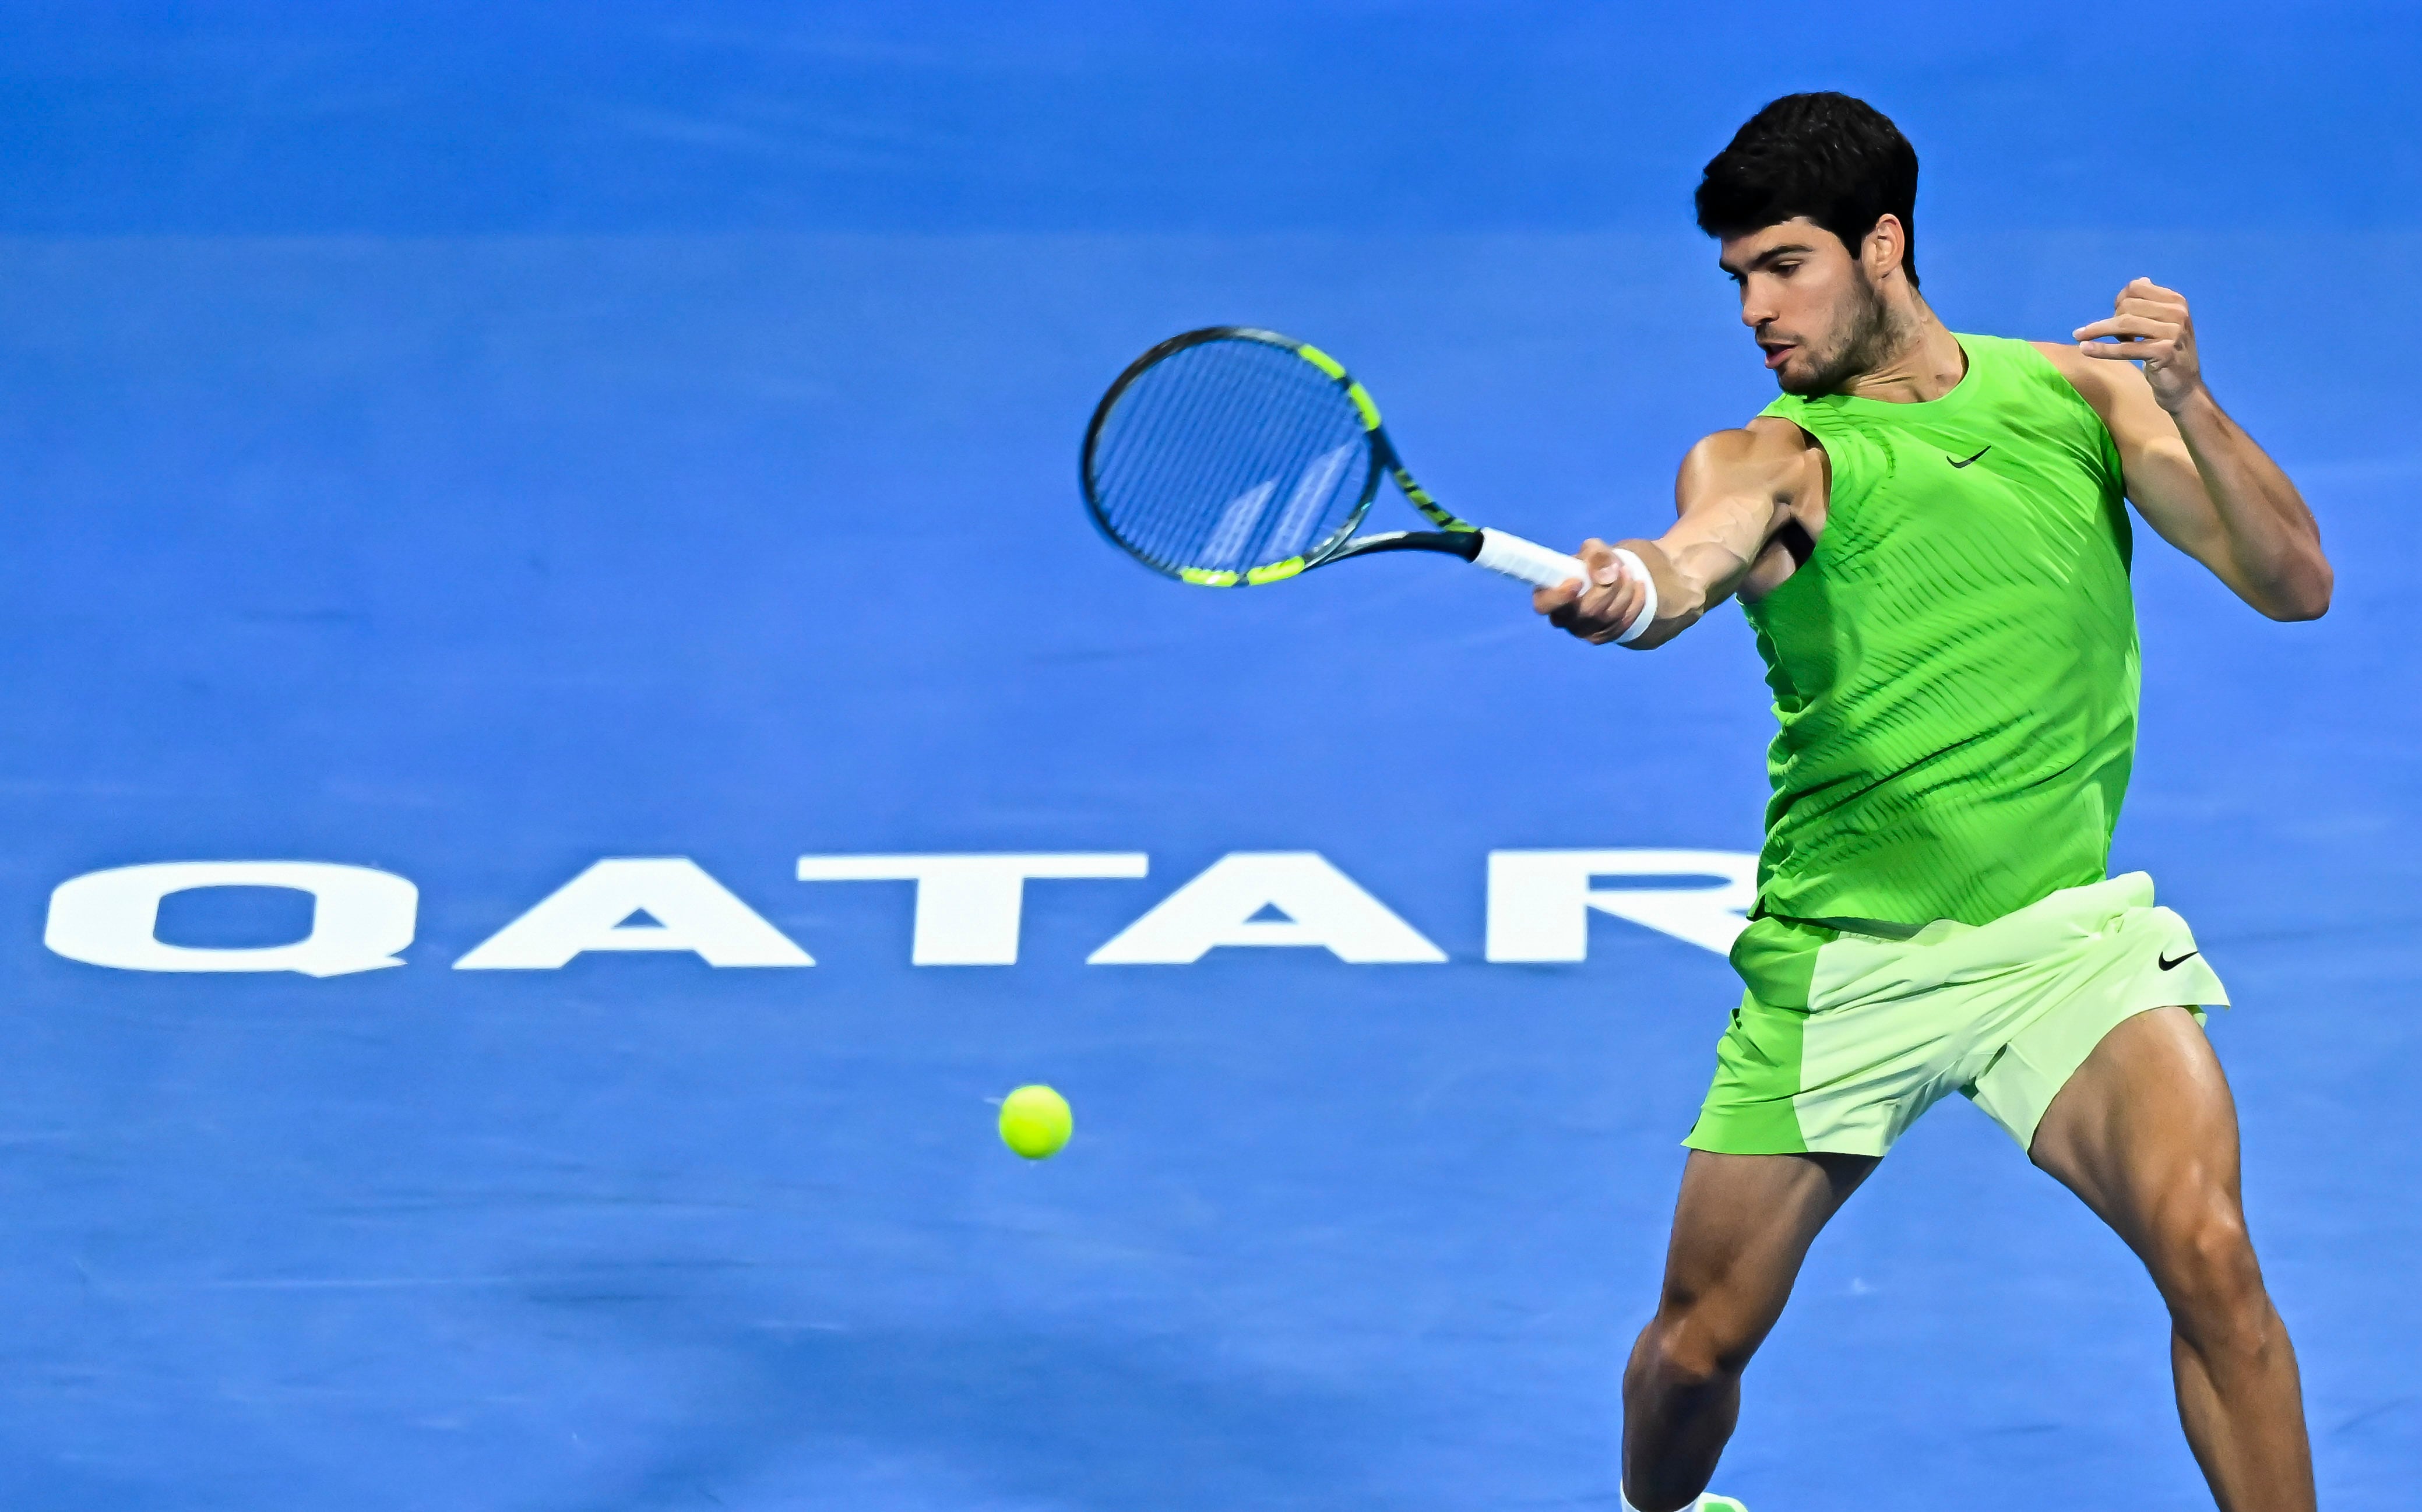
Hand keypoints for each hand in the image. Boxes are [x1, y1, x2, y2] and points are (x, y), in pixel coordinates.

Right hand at [1532, 538, 1646, 643]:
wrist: (1614, 579)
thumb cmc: (1594, 563)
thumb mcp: (1594, 550)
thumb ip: (1596, 555)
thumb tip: (1606, 573)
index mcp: (1548, 595)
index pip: (1543, 605)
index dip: (1558, 596)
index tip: (1577, 581)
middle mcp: (1562, 618)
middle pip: (1585, 611)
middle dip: (1607, 588)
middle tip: (1617, 567)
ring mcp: (1582, 631)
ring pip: (1606, 617)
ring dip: (1623, 592)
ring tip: (1628, 571)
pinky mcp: (1602, 637)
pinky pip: (1622, 623)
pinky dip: (1634, 602)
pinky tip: (1639, 585)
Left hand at [2074, 277, 2203, 411]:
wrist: (2185, 387)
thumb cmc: (2168, 354)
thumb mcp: (2164, 324)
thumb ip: (2151, 304)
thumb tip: (2140, 281)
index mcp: (2176, 301)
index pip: (2136, 288)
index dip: (2119, 299)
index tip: (2114, 314)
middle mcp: (2177, 313)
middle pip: (2127, 305)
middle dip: (2111, 319)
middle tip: (2110, 335)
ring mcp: (2173, 332)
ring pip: (2124, 323)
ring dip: (2097, 330)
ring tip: (2080, 337)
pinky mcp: (2163, 352)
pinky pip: (2125, 349)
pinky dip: (2102, 349)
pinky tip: (2085, 349)